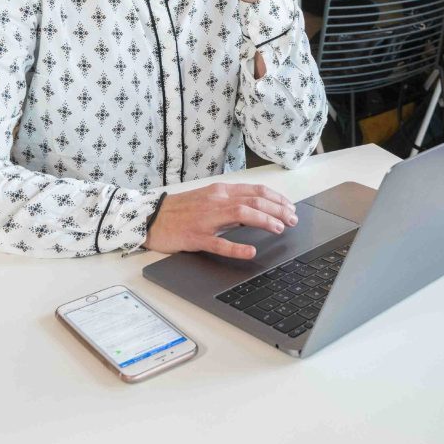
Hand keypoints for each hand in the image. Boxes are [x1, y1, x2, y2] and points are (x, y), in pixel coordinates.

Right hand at [144, 182, 298, 259]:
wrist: (150, 217)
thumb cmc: (181, 210)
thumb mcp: (208, 199)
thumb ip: (231, 202)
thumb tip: (257, 209)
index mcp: (220, 192)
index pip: (256, 191)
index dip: (277, 199)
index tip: (290, 207)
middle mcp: (216, 201)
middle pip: (254, 201)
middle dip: (278, 210)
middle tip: (292, 220)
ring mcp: (206, 219)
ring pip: (242, 215)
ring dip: (265, 221)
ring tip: (279, 228)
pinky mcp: (196, 237)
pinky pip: (219, 243)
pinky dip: (237, 248)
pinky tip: (251, 252)